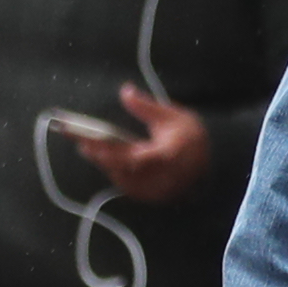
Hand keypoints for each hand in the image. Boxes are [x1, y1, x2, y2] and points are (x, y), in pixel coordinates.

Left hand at [90, 86, 215, 204]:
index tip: (84, 143)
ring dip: (101, 161)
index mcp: (163, 157)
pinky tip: (102, 158)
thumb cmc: (192, 139)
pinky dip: (113, 170)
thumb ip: (146, 107)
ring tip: (84, 144)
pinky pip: (125, 183)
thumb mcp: (173, 116)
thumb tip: (125, 91)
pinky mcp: (149, 195)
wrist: (212, 166)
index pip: (128, 157)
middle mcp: (156, 177)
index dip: (105, 152)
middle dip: (95, 153)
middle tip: (76, 138)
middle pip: (118, 168)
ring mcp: (152, 190)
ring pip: (118, 177)